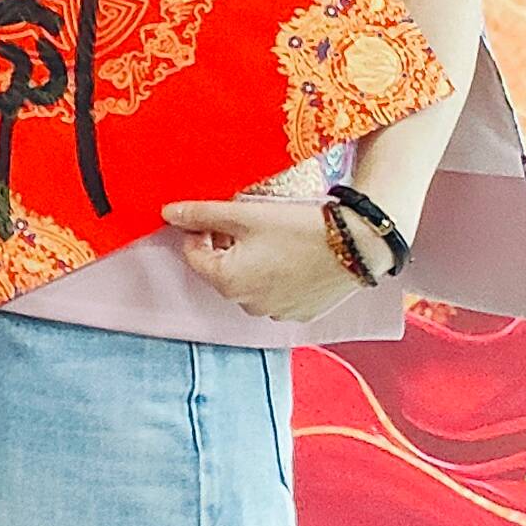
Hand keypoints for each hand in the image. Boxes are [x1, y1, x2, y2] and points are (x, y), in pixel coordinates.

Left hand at [160, 188, 363, 325]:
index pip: (194, 256)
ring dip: (250, 262)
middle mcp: (248, 305)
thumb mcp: (244, 215)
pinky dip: (275, 276)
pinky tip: (291, 255)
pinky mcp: (301, 312)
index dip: (199, 231)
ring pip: (249, 283)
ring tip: (271, 238)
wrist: (357, 245)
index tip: (215, 216)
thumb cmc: (299, 229)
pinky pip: (276, 294)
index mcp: (227, 282)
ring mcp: (276, 313)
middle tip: (245, 223)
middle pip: (221, 270)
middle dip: (224, 246)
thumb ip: (201, 214)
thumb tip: (167, 212)